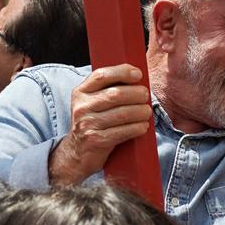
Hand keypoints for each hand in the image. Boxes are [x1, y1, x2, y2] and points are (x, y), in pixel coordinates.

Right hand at [48, 65, 152, 184]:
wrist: (77, 153)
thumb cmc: (92, 123)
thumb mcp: (92, 103)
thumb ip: (107, 90)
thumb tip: (136, 80)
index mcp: (81, 92)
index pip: (102, 75)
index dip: (122, 72)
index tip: (138, 74)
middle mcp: (82, 107)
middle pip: (115, 94)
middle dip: (136, 94)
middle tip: (146, 96)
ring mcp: (87, 124)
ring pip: (122, 114)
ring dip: (140, 112)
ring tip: (147, 112)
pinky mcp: (95, 140)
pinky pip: (122, 132)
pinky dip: (136, 128)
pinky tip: (143, 127)